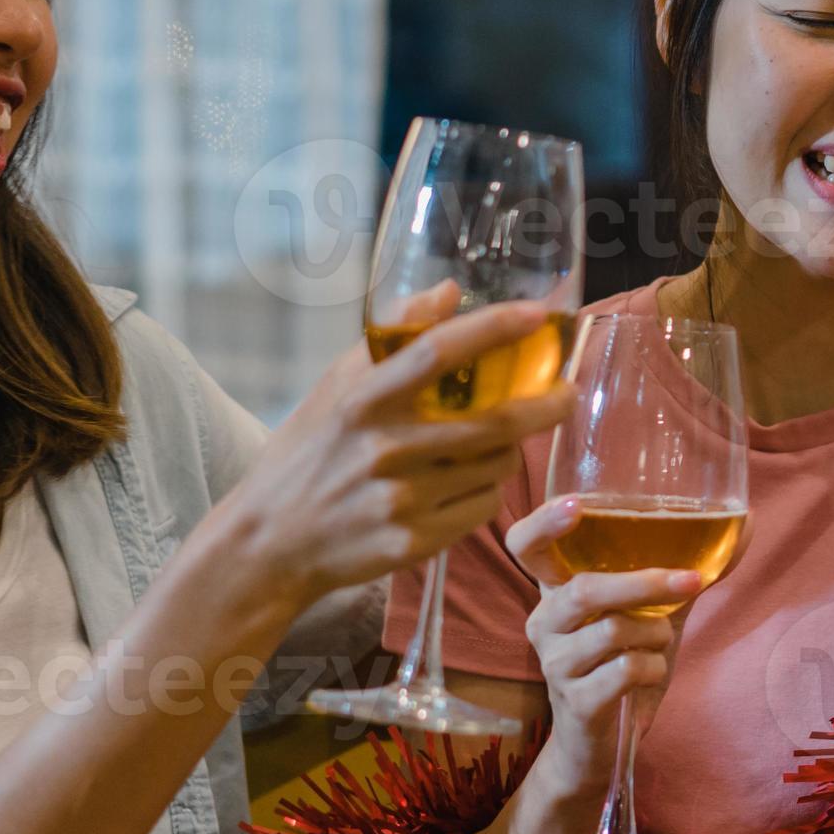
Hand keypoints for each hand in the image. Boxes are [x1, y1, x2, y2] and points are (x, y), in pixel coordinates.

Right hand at [215, 296, 574, 613]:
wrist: (269, 543)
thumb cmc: (308, 454)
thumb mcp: (336, 387)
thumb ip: (394, 337)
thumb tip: (450, 291)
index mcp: (362, 400)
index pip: (436, 351)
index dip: (492, 328)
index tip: (536, 314)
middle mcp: (383, 448)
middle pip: (492, 421)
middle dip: (544, 406)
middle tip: (565, 394)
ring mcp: (399, 500)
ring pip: (494, 467)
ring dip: (508, 452)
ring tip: (493, 446)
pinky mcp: (412, 543)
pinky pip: (481, 509)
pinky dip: (488, 493)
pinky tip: (467, 486)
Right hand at [501, 495, 717, 810]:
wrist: (600, 747)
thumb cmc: (623, 665)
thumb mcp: (651, 613)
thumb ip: (683, 570)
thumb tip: (749, 520)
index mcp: (554, 592)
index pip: (525, 545)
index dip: (543, 521)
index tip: (576, 504)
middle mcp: (544, 623)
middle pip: (583, 588)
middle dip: (643, 583)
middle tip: (689, 581)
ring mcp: (555, 664)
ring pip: (613, 630)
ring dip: (656, 634)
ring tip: (659, 643)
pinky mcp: (576, 702)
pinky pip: (627, 671)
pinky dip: (655, 668)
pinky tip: (650, 675)